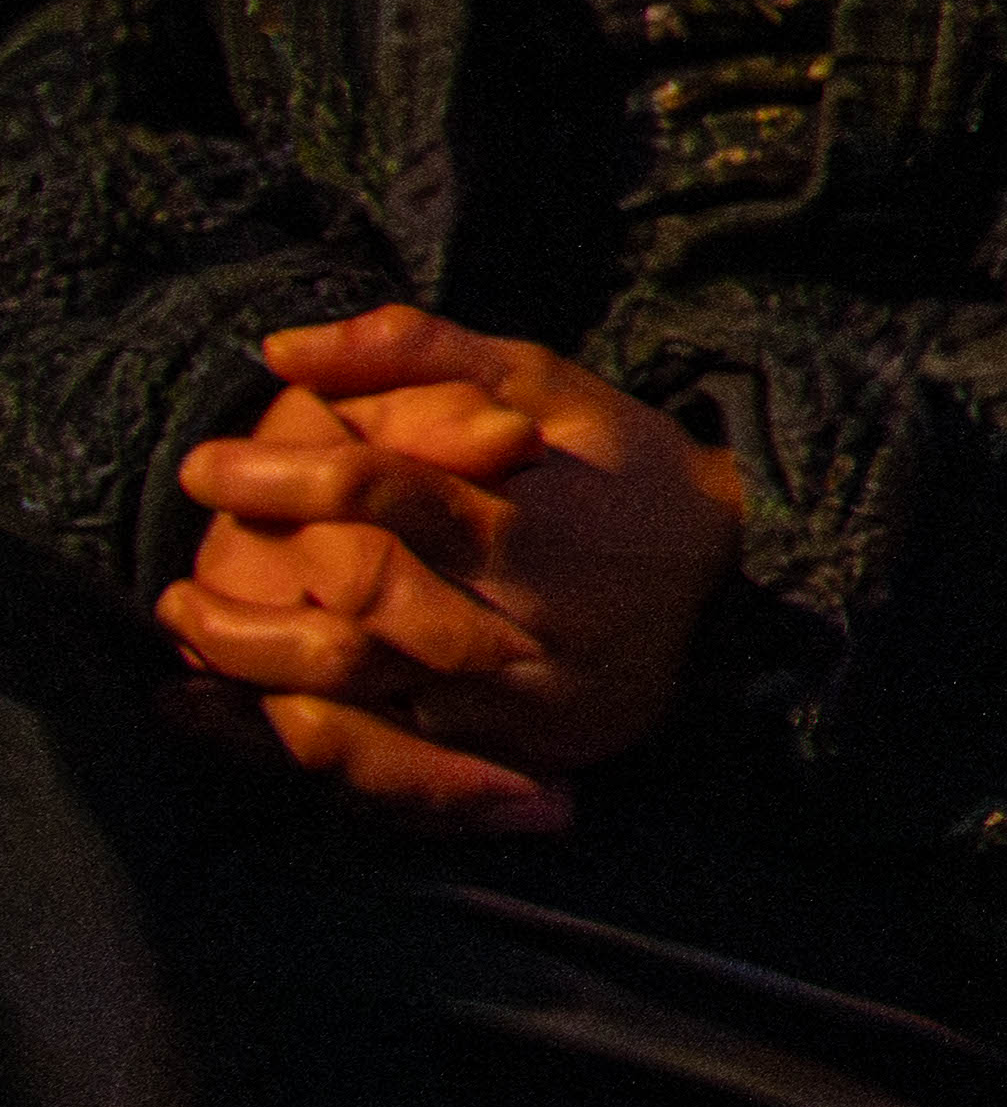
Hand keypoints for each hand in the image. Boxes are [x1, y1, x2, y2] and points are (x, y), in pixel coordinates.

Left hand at [156, 308, 748, 825]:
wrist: (736, 586)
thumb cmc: (623, 468)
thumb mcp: (546, 384)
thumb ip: (417, 354)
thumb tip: (283, 349)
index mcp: (524, 519)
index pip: (377, 493)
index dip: (276, 477)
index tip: (203, 467)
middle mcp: (517, 618)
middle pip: (352, 610)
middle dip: (244, 601)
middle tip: (171, 584)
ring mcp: (513, 696)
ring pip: (353, 700)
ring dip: (249, 674)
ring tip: (187, 641)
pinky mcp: (511, 748)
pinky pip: (386, 757)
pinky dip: (294, 738)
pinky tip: (227, 713)